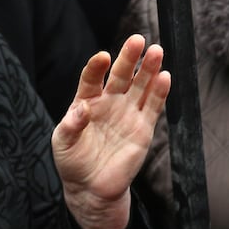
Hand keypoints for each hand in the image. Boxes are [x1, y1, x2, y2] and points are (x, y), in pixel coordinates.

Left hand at [52, 34, 171, 228]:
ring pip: (140, 86)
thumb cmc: (73, 162)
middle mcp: (109, 102)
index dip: (97, 67)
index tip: (103, 57)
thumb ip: (70, 125)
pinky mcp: (143, 128)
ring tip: (156, 51)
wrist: (92, 188)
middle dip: (129, 57)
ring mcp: (127, 113)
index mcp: (86, 101)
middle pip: (121, 75)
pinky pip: (153, 107)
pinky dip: (160, 92)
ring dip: (149, 69)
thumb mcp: (62, 143)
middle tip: (138, 40)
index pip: (92, 78)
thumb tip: (81, 109)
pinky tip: (165, 77)